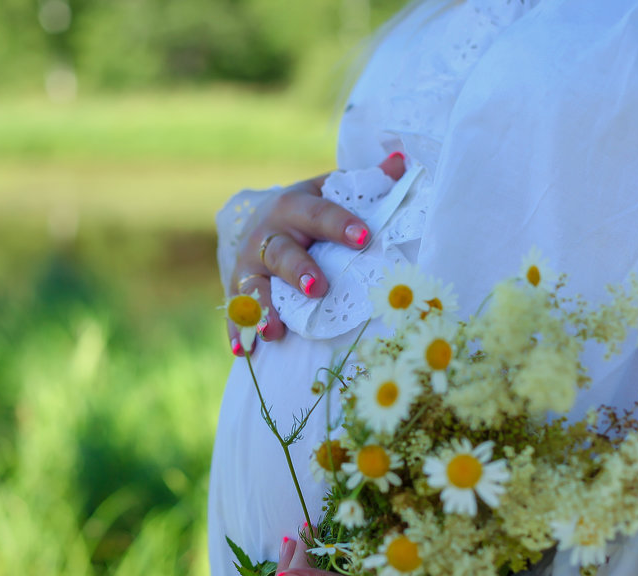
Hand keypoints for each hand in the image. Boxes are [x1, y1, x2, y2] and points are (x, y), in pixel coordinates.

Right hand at [227, 152, 406, 354]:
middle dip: (299, 270)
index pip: (318, 213)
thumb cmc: (308, 212)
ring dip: (264, 308)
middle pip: (282, 251)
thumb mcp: (330, 193)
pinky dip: (237, 331)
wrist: (260, 222)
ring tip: (274, 331)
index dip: (339, 223)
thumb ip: (364, 184)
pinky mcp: (238, 288)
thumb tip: (402, 162)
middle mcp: (268, 234)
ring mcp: (250, 264)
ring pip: (254, 286)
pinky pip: (236, 312)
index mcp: (295, 206)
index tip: (363, 236)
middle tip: (319, 288)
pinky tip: (242, 350)